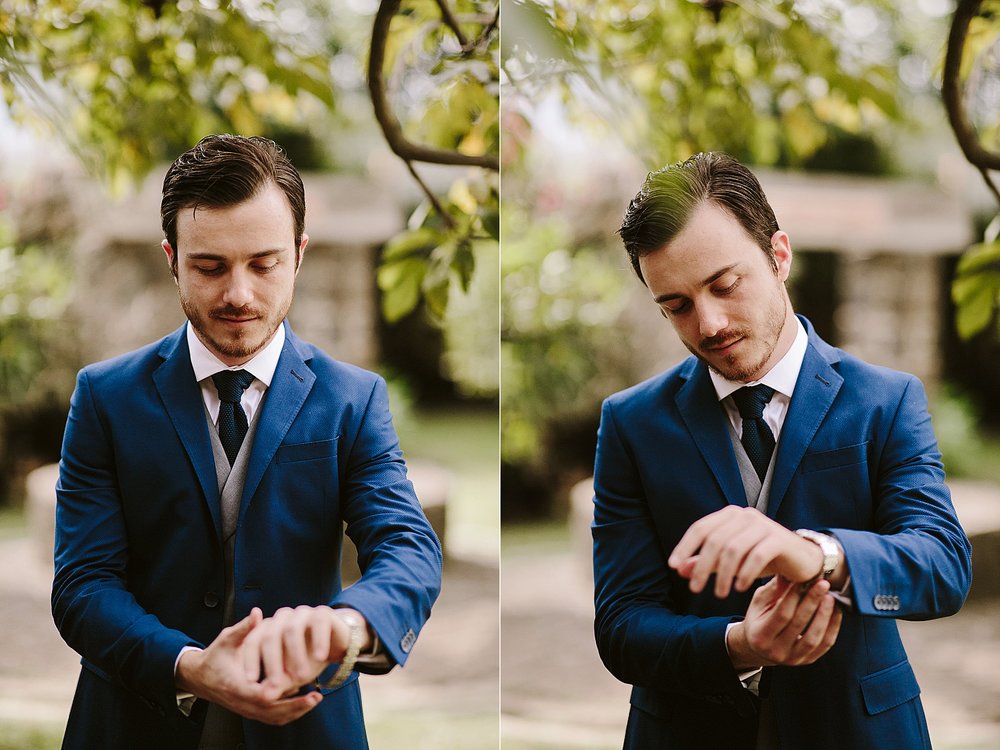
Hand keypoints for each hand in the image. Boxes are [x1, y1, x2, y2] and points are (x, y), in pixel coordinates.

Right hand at [175, 608, 322, 724]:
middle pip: (272, 711)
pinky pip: (270, 717)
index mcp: (236, 685)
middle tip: (316, 697)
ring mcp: (246, 708)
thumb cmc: (214, 657)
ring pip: (273, 718)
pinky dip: (287, 713)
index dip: (282, 692)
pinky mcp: (250, 710)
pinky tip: (302, 703)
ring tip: (314, 700)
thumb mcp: (226, 640)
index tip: (302, 685)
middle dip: (296, 706)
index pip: (262, 695)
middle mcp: (242, 701)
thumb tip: (256, 613)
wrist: (199, 677)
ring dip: (295, 711)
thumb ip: (243, 628)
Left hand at [241, 606, 370, 693]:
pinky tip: (320, 658)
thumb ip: (276, 683)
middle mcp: (283, 617)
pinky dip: (319, 641)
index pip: (254, 642)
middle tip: (276, 685)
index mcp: (269, 628)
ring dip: (296, 655)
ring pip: (292, 630)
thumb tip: (265, 698)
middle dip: (273, 663)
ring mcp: (302, 613)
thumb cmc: (307, 660)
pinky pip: (318, 624)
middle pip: (271, 636)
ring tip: (302, 678)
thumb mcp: (290, 675)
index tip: (250, 681)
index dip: (251, 661)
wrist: (336, 646)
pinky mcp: (323, 613)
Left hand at [668, 506, 825, 596]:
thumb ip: (705, 563)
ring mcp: (763, 525)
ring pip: (733, 549)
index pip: (700, 528)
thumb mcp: (730, 561)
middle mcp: (745, 515)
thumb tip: (679, 569)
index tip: (674, 567)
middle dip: (701, 567)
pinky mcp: (778, 539)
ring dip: (722, 575)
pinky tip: (739, 588)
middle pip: (714, 540)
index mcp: (730, 515)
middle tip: (694, 589)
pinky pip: (755, 557)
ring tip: (718, 594)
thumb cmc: (763, 558)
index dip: (685, 547)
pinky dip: (744, 574)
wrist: (802, 559)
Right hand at [727, 577, 842, 669]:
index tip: (803, 579)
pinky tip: (835, 611)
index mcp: (760, 636)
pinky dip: (833, 627)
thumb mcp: (759, 602)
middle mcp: (775, 651)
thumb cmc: (759, 618)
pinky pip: (824, 645)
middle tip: (822, 584)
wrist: (759, 647)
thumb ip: (773, 590)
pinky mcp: (807, 661)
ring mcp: (792, 659)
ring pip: (813, 638)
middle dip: (812, 602)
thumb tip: (790, 574)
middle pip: (798, 625)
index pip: (781, 615)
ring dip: (824, 615)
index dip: (793, 596)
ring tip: (830, 597)